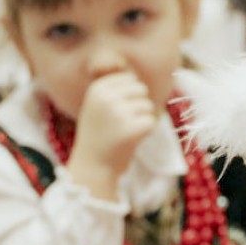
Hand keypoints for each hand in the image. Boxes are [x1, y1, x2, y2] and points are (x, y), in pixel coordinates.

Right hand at [67, 71, 157, 199]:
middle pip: (141, 90)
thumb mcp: (98, 106)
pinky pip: (152, 122)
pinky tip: (133, 139)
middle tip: (125, 123)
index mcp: (97, 88)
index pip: (129, 79)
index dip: (132, 96)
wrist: (93, 166)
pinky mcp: (132, 128)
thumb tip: (139, 80)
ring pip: (148, 106)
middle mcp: (106, 97)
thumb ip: (115, 91)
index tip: (120, 112)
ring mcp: (119, 112)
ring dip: (143, 120)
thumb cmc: (99, 136)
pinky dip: (147, 131)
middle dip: (139, 106)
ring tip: (127, 132)